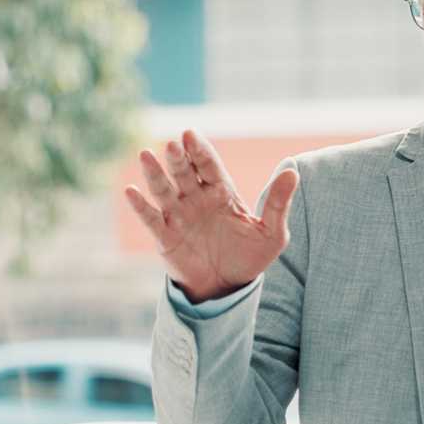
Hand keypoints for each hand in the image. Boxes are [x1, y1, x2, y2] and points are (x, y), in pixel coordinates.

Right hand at [123, 130, 299, 303]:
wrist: (228, 288)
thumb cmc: (250, 258)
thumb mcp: (271, 233)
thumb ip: (279, 203)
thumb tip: (293, 170)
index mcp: (221, 193)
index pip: (208, 165)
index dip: (199, 150)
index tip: (190, 134)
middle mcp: (196, 199)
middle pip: (184, 173)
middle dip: (178, 158)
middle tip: (173, 145)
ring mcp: (178, 216)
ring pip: (163, 190)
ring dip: (154, 174)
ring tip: (145, 156)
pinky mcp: (164, 237)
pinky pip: (150, 218)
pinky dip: (140, 206)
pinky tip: (131, 192)